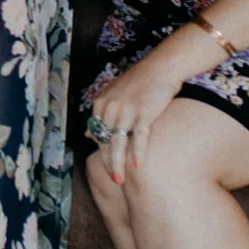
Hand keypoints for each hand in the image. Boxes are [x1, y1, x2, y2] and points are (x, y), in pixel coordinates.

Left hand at [87, 28, 218, 182]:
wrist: (161, 68)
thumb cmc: (139, 83)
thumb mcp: (113, 95)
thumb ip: (100, 115)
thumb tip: (87, 136)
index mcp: (100, 104)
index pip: (97, 134)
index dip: (101, 153)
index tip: (107, 167)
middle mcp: (110, 107)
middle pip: (105, 141)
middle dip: (108, 163)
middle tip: (113, 180)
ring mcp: (126, 111)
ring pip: (118, 143)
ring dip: (118, 164)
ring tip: (120, 180)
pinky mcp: (143, 113)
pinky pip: (138, 137)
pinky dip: (137, 153)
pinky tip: (137, 166)